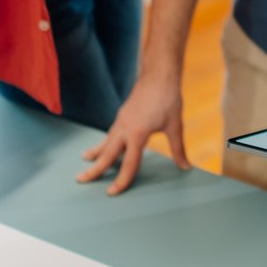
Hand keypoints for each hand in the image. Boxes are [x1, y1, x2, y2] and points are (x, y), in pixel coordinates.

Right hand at [78, 69, 189, 194]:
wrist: (159, 74)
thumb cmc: (168, 98)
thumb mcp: (175, 125)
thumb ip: (178, 148)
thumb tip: (186, 166)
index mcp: (137, 134)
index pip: (128, 163)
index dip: (122, 180)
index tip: (112, 192)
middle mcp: (124, 128)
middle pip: (107, 154)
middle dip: (94, 169)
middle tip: (80, 180)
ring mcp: (122, 120)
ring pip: (106, 141)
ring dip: (96, 153)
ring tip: (86, 161)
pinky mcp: (123, 114)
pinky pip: (111, 132)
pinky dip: (105, 141)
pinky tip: (105, 144)